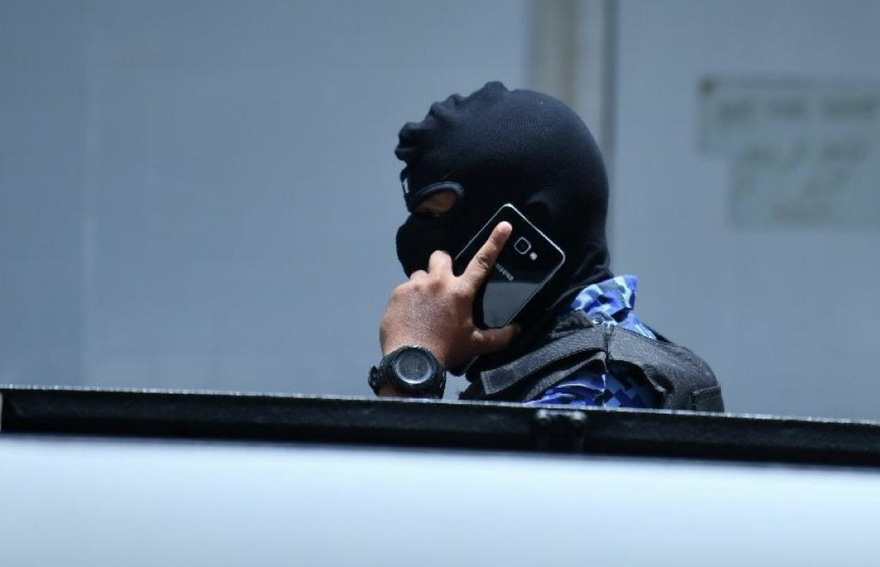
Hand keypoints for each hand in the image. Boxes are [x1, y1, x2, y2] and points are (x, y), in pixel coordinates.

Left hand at [379, 222, 519, 370]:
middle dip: (444, 265)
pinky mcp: (397, 293)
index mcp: (461, 292)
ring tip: (424, 305)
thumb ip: (499, 337)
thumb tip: (517, 330)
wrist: (412, 362)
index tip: (503, 226)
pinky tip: (410, 315)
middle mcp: (438, 282)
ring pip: (420, 274)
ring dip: (424, 285)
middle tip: (443, 284)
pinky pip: (404, 289)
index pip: (483, 262)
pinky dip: (408, 299)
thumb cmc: (446, 351)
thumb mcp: (475, 345)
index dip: (495, 242)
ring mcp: (415, 286)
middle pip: (442, 256)